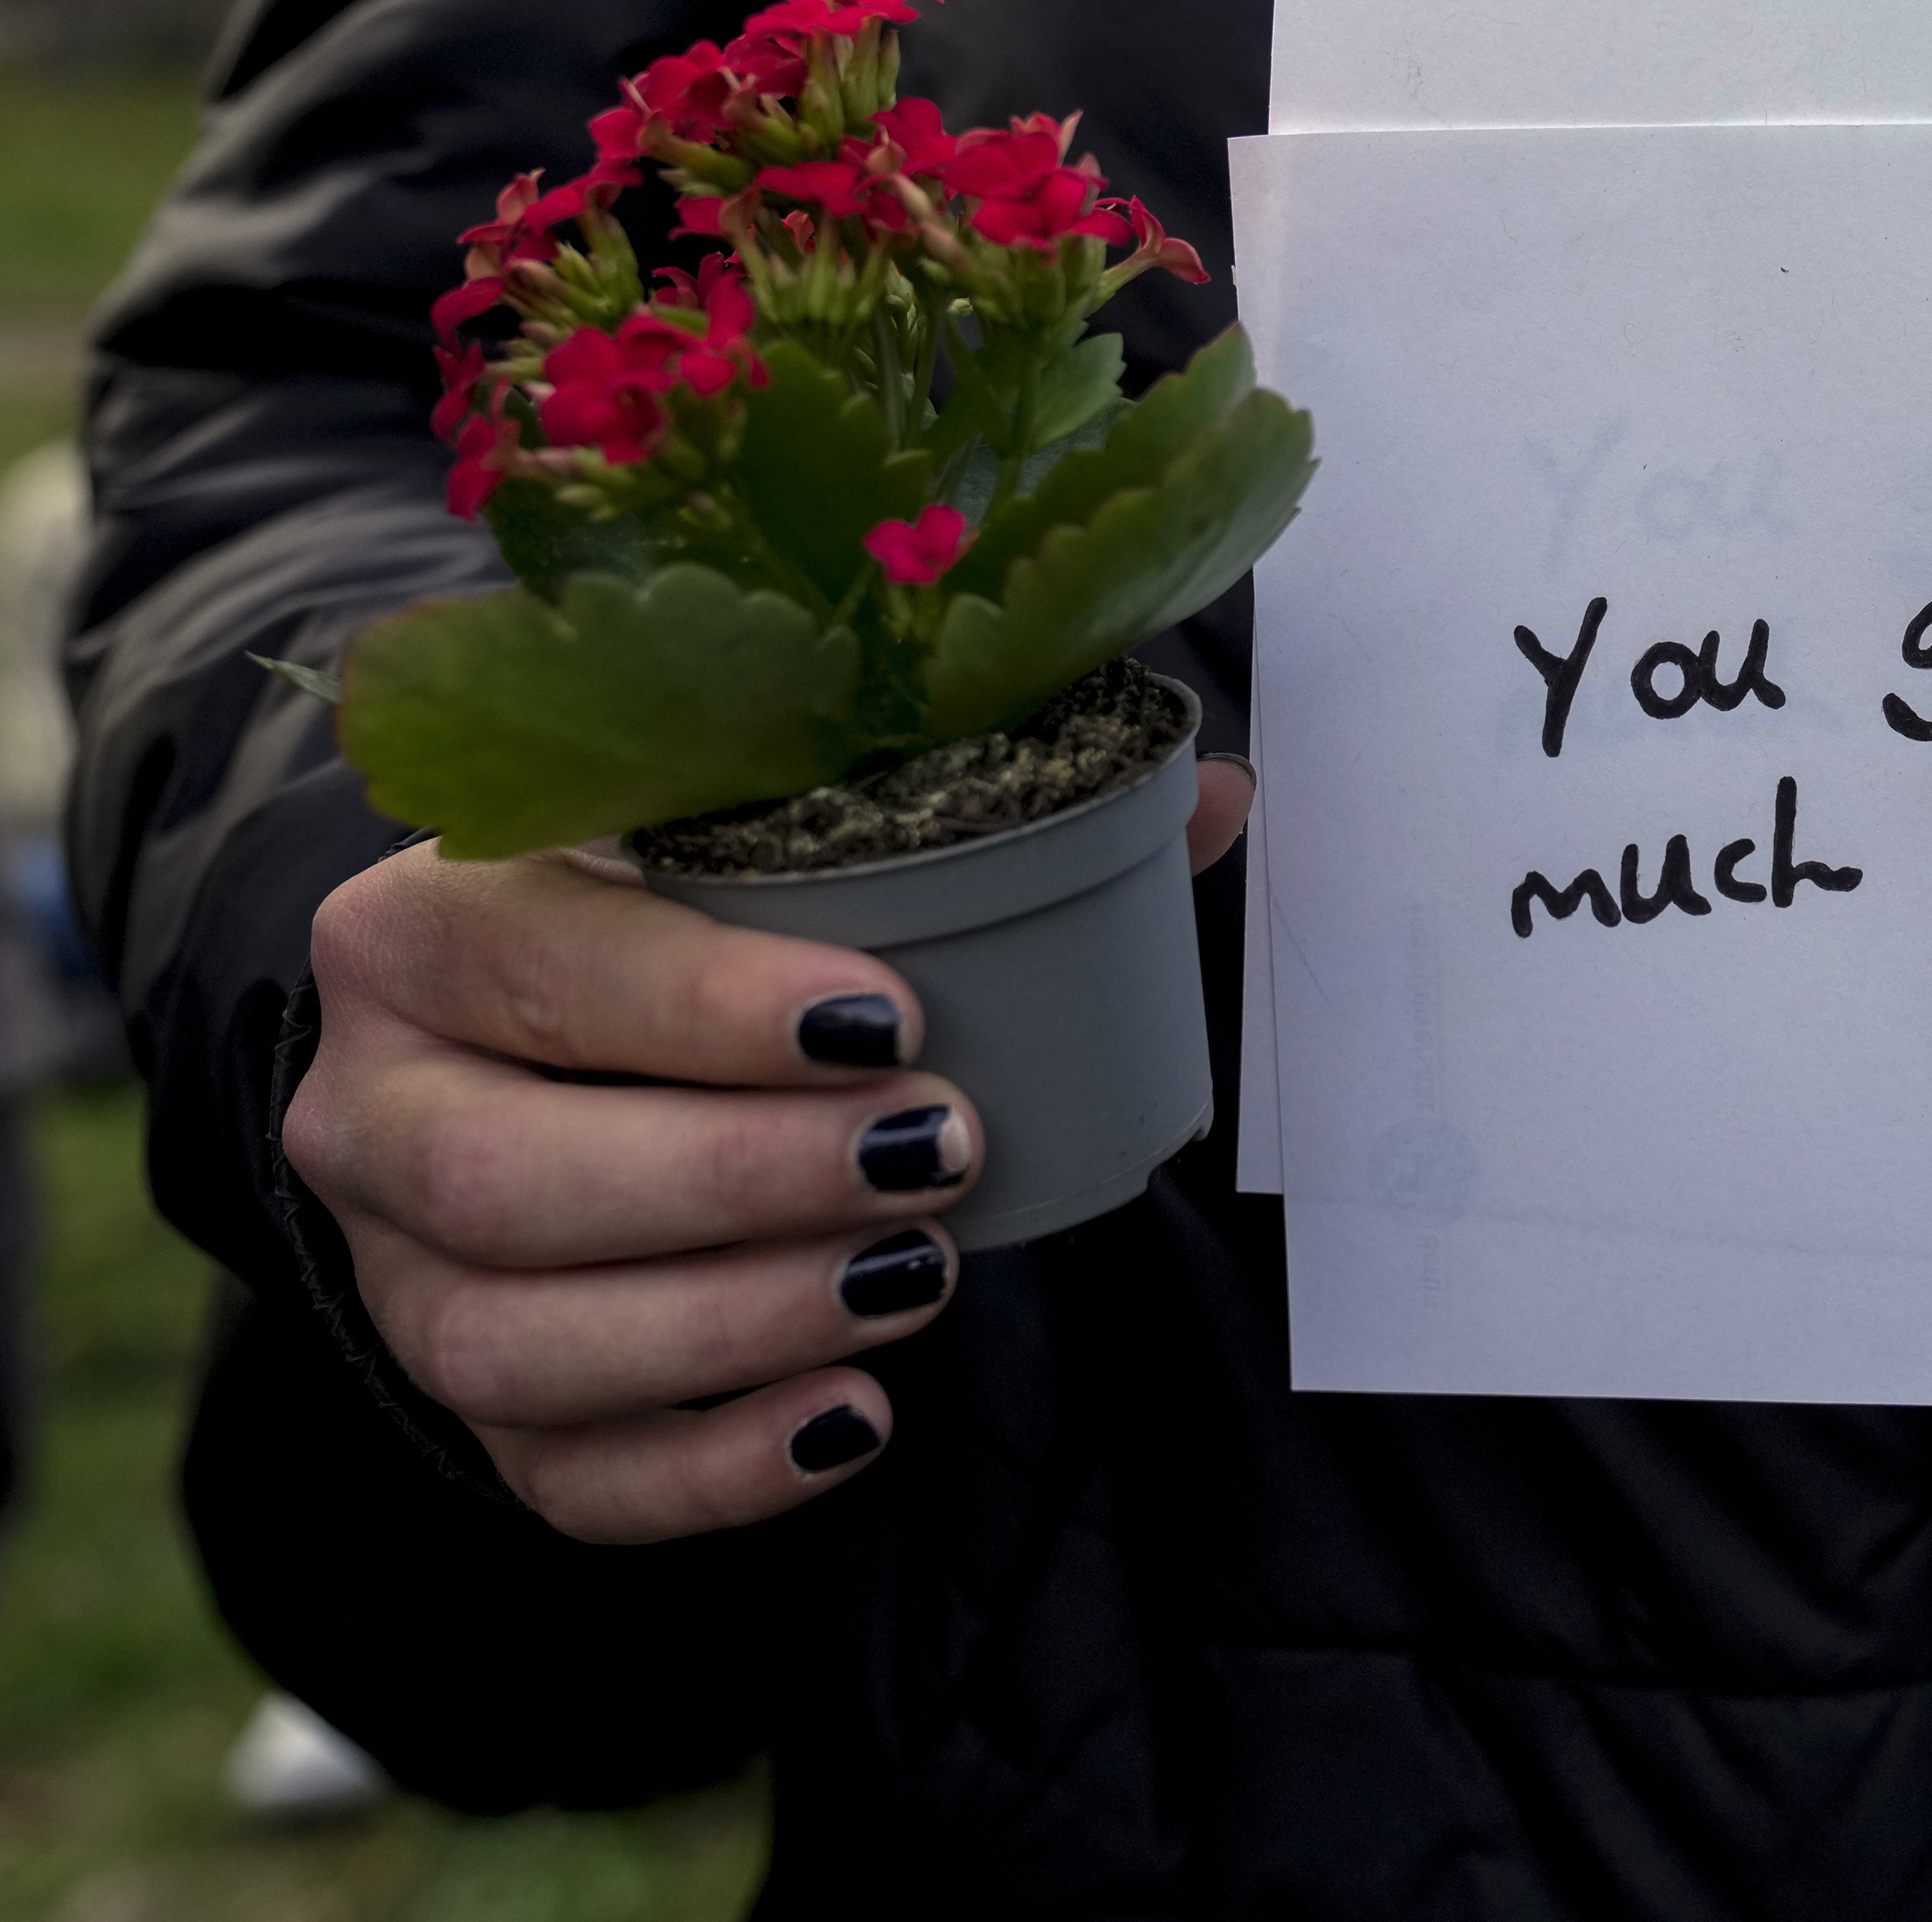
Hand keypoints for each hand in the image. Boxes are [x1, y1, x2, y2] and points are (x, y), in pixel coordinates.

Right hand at [287, 758, 1254, 1541]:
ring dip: (737, 1320)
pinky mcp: (464, 1405)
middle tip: (940, 1152)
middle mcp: (364, 1104)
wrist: (536, 1053)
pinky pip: (562, 1476)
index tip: (894, 1016)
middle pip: (507, 1175)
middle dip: (742, 1177)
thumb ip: (979, 809)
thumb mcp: (777, 841)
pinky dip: (713, 1467)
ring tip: (919, 1276)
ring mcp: (396, 1273)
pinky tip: (855, 1419)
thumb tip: (1224, 798)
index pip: (536, 962)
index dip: (705, 1003)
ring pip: (521, 1340)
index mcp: (422, 924)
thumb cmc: (689, 926)